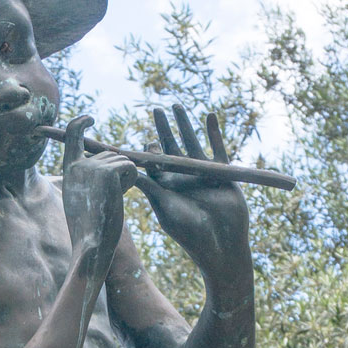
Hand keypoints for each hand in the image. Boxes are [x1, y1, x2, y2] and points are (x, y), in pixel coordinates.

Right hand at [61, 116, 136, 273]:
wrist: (91, 247)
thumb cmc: (90, 231)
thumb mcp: (84, 199)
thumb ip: (90, 178)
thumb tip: (112, 159)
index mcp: (70, 170)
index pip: (72, 135)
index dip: (81, 123)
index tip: (90, 118)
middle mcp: (79, 164)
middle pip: (111, 154)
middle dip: (119, 173)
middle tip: (109, 199)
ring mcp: (93, 167)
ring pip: (123, 161)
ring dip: (126, 180)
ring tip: (112, 201)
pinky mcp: (108, 172)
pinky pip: (131, 167)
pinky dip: (132, 182)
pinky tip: (121, 198)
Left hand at [136, 105, 249, 276]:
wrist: (221, 242)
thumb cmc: (189, 229)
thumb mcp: (164, 205)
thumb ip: (149, 185)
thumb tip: (126, 168)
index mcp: (166, 186)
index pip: (153, 162)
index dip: (146, 149)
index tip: (142, 135)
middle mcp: (182, 178)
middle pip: (171, 147)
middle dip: (163, 128)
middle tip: (156, 109)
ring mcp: (202, 174)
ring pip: (192, 142)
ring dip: (185, 124)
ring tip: (176, 105)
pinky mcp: (221, 173)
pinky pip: (217, 147)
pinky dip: (214, 132)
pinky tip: (209, 115)